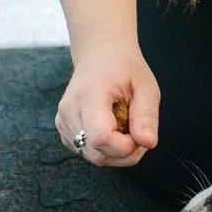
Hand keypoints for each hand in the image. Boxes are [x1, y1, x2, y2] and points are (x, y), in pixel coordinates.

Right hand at [55, 37, 159, 167]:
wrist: (99, 54)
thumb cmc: (124, 69)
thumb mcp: (145, 86)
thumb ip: (146, 115)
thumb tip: (148, 143)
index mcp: (89, 95)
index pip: (101, 138)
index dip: (125, 147)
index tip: (140, 135)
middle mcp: (70, 110)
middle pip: (98, 153)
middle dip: (125, 153)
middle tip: (139, 132)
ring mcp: (63, 121)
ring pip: (93, 156)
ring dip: (116, 152)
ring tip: (127, 128)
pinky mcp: (64, 130)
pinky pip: (87, 152)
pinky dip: (105, 149)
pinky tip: (113, 129)